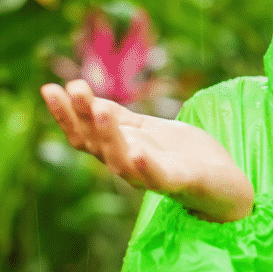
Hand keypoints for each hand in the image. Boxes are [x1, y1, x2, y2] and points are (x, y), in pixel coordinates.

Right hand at [40, 79, 253, 221]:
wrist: (224, 182)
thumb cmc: (182, 155)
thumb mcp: (147, 130)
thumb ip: (120, 120)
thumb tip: (85, 99)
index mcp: (120, 151)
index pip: (84, 134)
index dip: (65, 114)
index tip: (49, 88)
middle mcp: (128, 166)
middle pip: (97, 145)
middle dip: (83, 117)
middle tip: (73, 88)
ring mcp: (151, 177)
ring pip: (121, 161)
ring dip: (109, 136)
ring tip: (101, 110)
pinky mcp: (179, 183)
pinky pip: (158, 179)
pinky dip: (146, 167)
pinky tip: (138, 152)